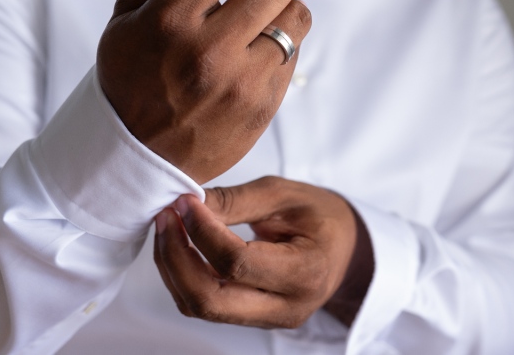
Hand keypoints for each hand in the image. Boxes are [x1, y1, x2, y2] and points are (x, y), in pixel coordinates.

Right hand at [96, 0, 310, 183]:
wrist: (137, 156)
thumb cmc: (131, 77)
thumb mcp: (130, 17)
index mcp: (171, 17)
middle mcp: (209, 48)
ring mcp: (241, 81)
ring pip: (298, 16)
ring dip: (283, 10)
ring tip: (259, 21)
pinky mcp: (263, 106)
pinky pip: (294, 54)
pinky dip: (282, 47)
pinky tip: (256, 56)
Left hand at [153, 176, 373, 328]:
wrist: (347, 246)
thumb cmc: (322, 215)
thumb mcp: (286, 194)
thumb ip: (236, 201)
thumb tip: (185, 204)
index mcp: (305, 272)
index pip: (235, 263)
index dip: (202, 232)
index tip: (185, 202)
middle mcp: (288, 307)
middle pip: (210, 300)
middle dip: (176, 258)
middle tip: (166, 217)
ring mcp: (270, 319)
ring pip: (202, 307)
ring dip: (174, 268)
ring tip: (170, 227)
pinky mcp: (255, 318)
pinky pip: (208, 305)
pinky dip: (186, 276)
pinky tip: (184, 245)